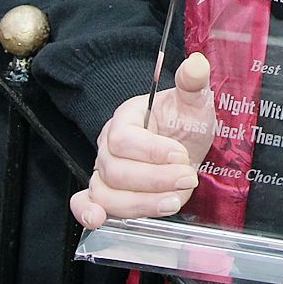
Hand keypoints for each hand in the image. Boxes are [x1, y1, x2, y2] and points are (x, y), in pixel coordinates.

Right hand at [69, 52, 214, 228]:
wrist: (184, 143)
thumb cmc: (184, 121)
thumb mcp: (194, 101)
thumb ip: (193, 83)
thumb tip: (196, 63)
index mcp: (126, 118)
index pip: (124, 139)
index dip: (152, 151)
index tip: (181, 155)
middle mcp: (109, 146)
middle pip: (116, 170)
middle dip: (155, 180)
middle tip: (188, 178)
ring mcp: (105, 171)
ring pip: (107, 193)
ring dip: (140, 203)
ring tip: (172, 201)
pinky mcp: (107, 194)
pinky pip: (86, 204)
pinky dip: (88, 214)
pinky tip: (99, 220)